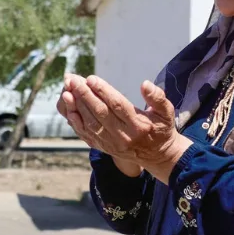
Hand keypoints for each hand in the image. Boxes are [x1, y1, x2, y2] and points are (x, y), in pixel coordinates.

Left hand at [59, 74, 185, 181]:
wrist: (158, 156)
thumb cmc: (161, 128)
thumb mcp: (167, 112)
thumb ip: (158, 97)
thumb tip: (145, 83)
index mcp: (139, 125)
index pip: (118, 105)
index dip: (103, 91)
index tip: (91, 78)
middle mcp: (124, 136)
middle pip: (100, 113)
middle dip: (84, 95)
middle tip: (73, 80)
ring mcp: (112, 144)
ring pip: (91, 124)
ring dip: (77, 107)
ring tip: (67, 91)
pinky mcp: (104, 148)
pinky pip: (87, 135)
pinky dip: (76, 123)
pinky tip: (69, 110)